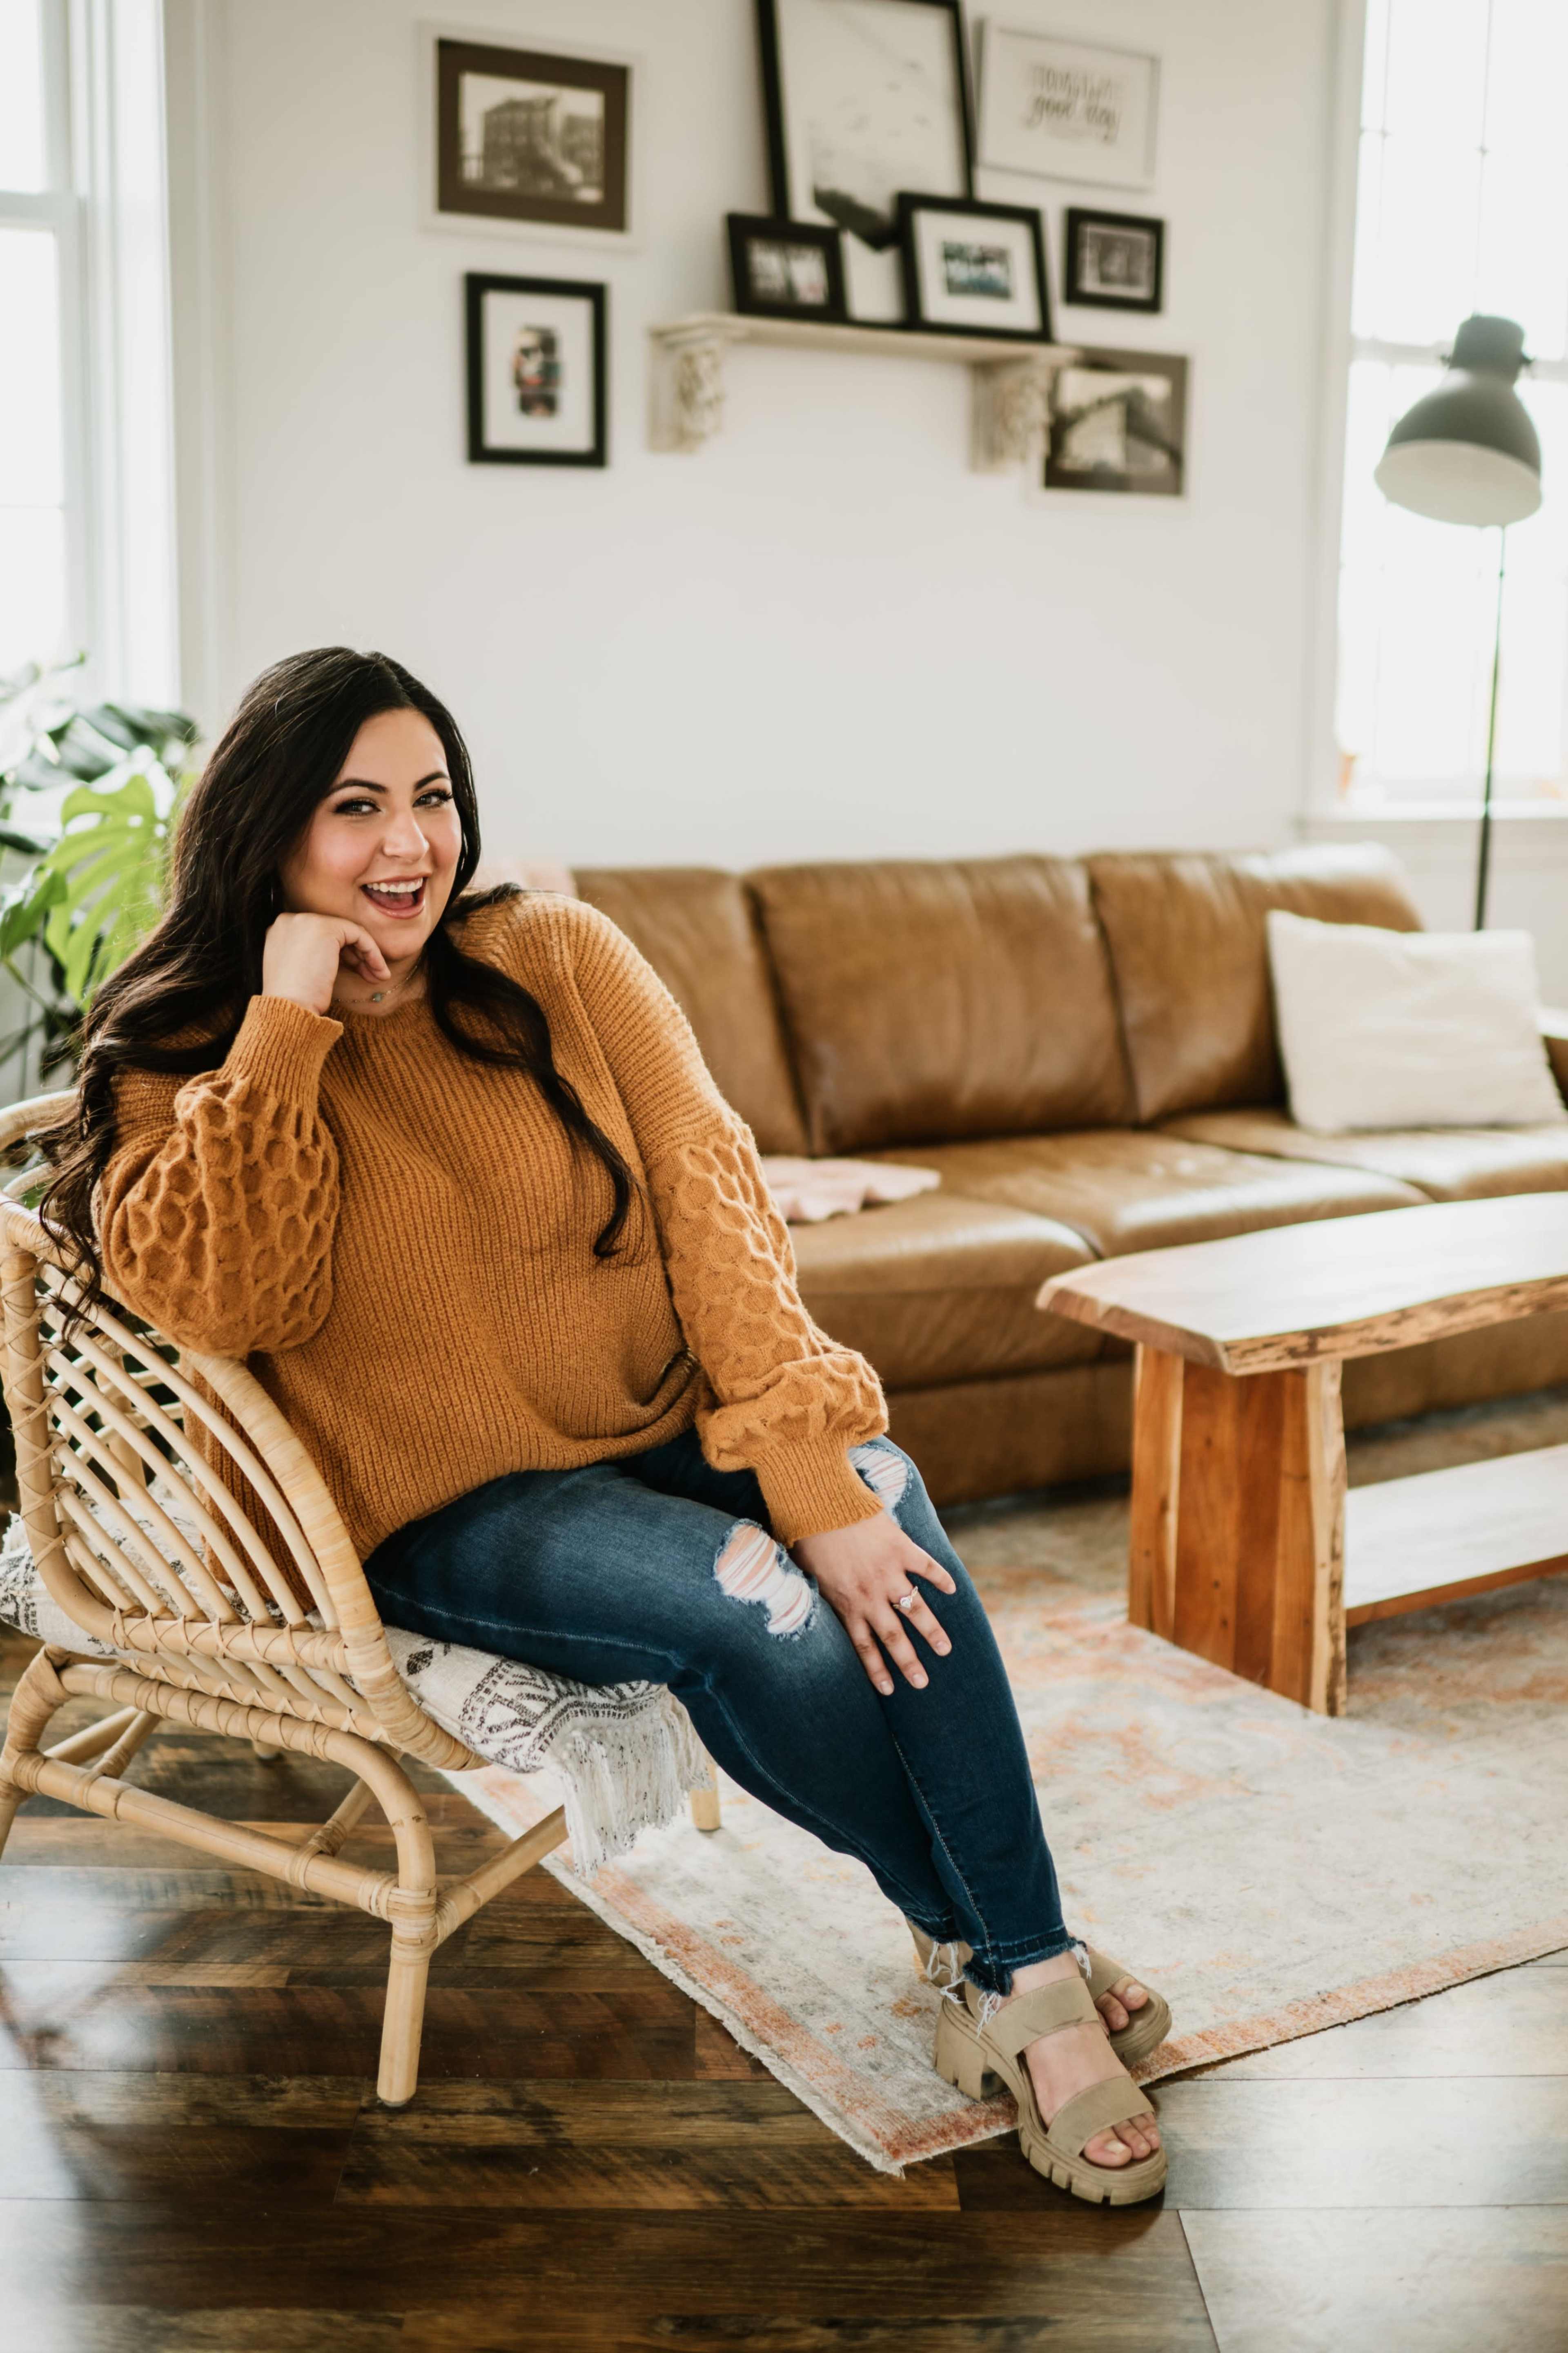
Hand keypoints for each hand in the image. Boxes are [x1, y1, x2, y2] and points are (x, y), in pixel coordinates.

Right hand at [261, 912, 390, 1015]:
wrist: (290, 1009)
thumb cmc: (296, 1000)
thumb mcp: (300, 970)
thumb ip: (312, 954)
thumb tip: (339, 954)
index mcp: (281, 930)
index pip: (319, 935)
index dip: (341, 952)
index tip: (355, 970)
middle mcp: (290, 920)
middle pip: (334, 932)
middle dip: (355, 954)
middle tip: (370, 975)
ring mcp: (306, 921)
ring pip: (348, 932)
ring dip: (367, 955)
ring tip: (379, 977)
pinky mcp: (325, 928)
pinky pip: (358, 934)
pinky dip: (372, 952)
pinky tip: (379, 971)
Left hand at [792, 1513, 955, 1695]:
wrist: (820, 1503)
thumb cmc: (806, 1535)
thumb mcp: (806, 1573)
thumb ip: (817, 1593)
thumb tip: (810, 1604)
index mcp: (846, 1603)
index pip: (864, 1646)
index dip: (876, 1670)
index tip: (889, 1690)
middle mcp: (870, 1594)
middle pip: (893, 1637)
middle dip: (909, 1663)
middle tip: (923, 1683)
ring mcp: (889, 1572)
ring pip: (916, 1609)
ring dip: (932, 1631)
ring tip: (945, 1650)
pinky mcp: (901, 1548)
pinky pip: (926, 1567)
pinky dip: (940, 1579)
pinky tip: (952, 1590)